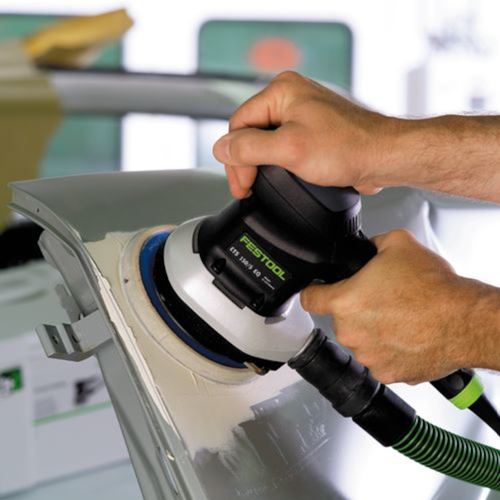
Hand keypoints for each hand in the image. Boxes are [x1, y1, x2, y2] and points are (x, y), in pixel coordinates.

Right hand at [213, 71, 398, 198]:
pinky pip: (283, 145)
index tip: (242, 185)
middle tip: (248, 189)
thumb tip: (221, 149)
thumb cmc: (348, 147)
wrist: (383, 157)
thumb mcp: (290, 149)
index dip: (235, 157)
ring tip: (261, 185)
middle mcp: (291, 97)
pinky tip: (280, 177)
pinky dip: (277, 163)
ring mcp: (302, 113)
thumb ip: (250, 148)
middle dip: (247, 163)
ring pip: (266, 141)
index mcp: (282, 91)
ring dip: (261, 165)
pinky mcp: (312, 130)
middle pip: (250, 132)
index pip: (238, 123)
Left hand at [300, 229, 499, 384]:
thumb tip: (369, 248)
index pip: (309, 298)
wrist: (464, 321)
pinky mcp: (388, 373)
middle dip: (357, 309)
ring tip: (400, 317)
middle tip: (382, 300)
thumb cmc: (433, 289)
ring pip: (361, 340)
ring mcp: (368, 356)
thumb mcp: (398, 244)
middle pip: (341, 318)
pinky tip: (408, 335)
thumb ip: (373, 244)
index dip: (313, 291)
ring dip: (374, 330)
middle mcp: (351, 332)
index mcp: (345, 301)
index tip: (317, 292)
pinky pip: (380, 359)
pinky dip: (390, 350)